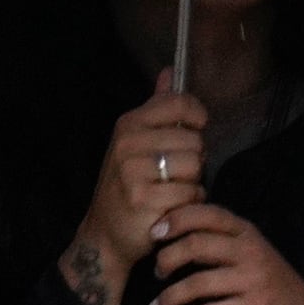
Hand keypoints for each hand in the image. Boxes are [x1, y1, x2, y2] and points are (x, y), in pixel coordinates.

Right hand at [64, 83, 213, 304]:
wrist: (106, 233)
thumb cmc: (129, 183)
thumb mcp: (137, 141)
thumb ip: (157, 107)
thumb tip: (170, 71)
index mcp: (129, 125)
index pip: (180, 103)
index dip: (197, 117)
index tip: (193, 130)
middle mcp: (128, 144)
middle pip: (195, 140)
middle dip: (194, 159)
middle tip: (172, 173)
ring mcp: (133, 172)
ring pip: (196, 166)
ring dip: (192, 182)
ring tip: (170, 189)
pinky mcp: (144, 199)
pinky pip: (192, 192)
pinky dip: (189, 202)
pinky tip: (170, 206)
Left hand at [146, 203, 303, 304]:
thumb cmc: (267, 282)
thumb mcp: (248, 253)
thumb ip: (217, 241)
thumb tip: (170, 234)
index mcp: (246, 233)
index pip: (208, 214)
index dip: (177, 219)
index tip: (154, 234)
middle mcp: (251, 252)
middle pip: (197, 245)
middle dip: (167, 259)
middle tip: (157, 273)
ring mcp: (254, 281)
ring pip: (198, 283)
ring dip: (169, 297)